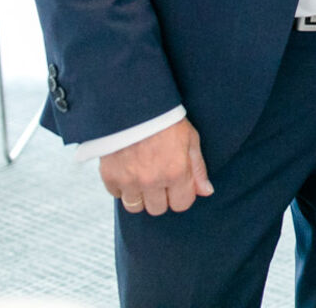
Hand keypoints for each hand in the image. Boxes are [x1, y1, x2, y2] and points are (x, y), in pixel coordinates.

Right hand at [99, 118, 213, 215]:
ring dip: (140, 196)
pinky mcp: (109, 176)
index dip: (181, 196)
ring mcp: (129, 181)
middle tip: (159, 178)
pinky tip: (128, 170)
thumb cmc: (167, 121)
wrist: (134, 105)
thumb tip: (206, 192)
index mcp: (176, 172)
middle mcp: (152, 181)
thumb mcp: (190, 140)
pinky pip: (116, 195)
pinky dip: (122, 187)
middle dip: (161, 197)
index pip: (181, 204)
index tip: (178, 185)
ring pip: (135, 207)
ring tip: (143, 177)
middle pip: (158, 209)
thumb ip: (198, 169)